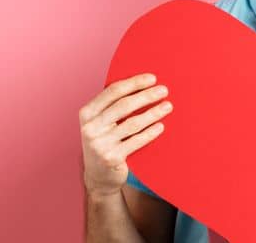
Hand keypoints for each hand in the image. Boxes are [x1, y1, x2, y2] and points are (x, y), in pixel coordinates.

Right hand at [79, 72, 172, 196]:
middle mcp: (90, 128)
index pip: (112, 92)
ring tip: (167, 106)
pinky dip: (150, 133)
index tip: (152, 78)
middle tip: (164, 90)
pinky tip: (161, 126)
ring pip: (132, 123)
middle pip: (124, 106)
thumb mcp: (100, 123)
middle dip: (146, 95)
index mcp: (87, 114)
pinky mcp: (111, 158)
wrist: (98, 176)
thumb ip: (112, 106)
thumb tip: (142, 85)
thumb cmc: (104, 142)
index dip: (134, 83)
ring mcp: (100, 144)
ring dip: (153, 113)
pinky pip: (136, 141)